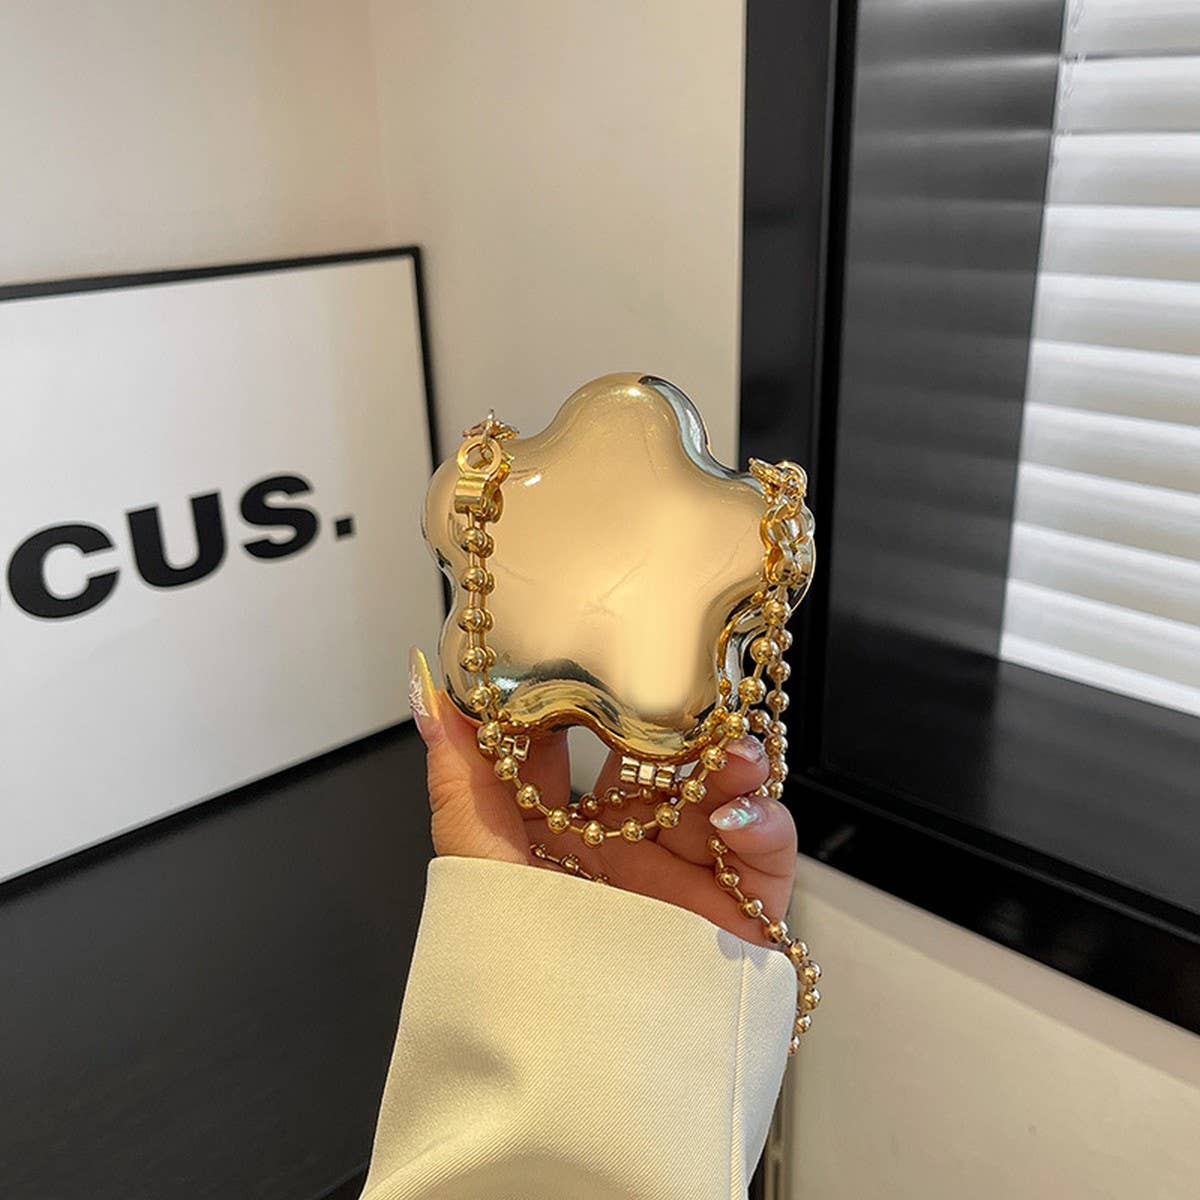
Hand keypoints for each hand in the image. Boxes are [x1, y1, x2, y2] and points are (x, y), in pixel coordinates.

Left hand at [410, 648, 796, 944]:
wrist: (580, 1089)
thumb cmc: (520, 978)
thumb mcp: (480, 866)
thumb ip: (459, 777)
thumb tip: (424, 694)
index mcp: (562, 833)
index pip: (581, 749)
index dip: (587, 700)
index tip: (592, 655)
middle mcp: (625, 848)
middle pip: (660, 762)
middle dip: (673, 723)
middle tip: (677, 690)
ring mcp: (682, 877)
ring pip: (719, 793)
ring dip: (729, 760)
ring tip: (727, 749)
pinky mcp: (734, 912)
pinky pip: (764, 853)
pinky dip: (761, 822)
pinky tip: (735, 813)